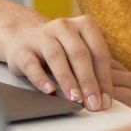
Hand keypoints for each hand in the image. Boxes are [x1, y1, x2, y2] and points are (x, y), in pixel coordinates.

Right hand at [0, 13, 130, 111]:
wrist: (22, 37)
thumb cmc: (61, 51)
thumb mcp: (80, 53)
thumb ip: (94, 69)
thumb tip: (108, 99)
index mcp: (84, 25)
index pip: (99, 52)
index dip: (104, 78)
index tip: (107, 101)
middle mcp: (63, 26)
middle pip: (79, 54)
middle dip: (89, 81)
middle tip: (94, 105)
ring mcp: (41, 35)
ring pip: (56, 56)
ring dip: (67, 79)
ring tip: (75, 99)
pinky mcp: (22, 49)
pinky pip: (31, 63)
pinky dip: (41, 78)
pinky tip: (49, 91)